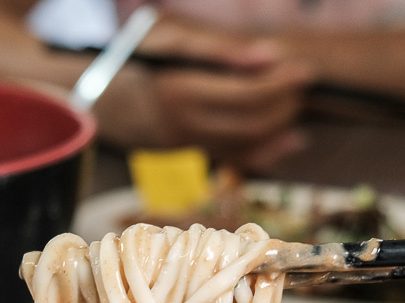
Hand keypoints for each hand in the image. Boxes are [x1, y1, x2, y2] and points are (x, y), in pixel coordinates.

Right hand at [94, 12, 310, 170]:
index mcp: (182, 90)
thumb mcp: (172, 42)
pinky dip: (265, 152)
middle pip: (252, 122)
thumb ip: (221, 50)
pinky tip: (289, 141)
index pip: (247, 94)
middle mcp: (185, 123)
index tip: (304, 71)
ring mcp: (187, 143)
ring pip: (246, 144)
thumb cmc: (136, 61)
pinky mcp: (190, 151)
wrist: (100, 100)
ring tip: (296, 104)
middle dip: (284, 104)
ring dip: (279, 126)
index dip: (281, 84)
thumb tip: (269, 58)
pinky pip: (234, 158)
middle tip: (301, 83)